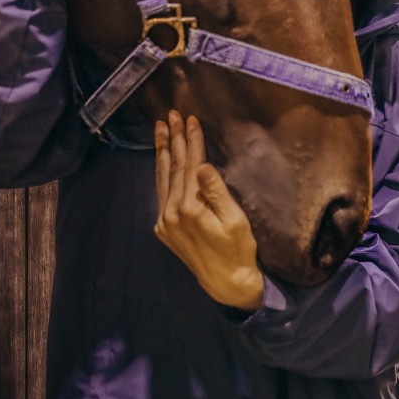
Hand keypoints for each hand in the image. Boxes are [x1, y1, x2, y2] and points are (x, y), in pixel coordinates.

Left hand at [154, 111, 263, 311]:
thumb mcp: (235, 220)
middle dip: (173, 139)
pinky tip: (162, 159)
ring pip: (162, 178)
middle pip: (173, 167)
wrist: (226, 283)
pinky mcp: (163, 228)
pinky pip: (161, 192)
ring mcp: (164, 221)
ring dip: (162, 151)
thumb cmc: (238, 249)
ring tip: (160, 128)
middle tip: (172, 114)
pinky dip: (161, 172)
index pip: (190, 165)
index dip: (191, 141)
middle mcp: (171, 213)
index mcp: (190, 208)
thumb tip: (202, 165)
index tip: (191, 119)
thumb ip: (216, 192)